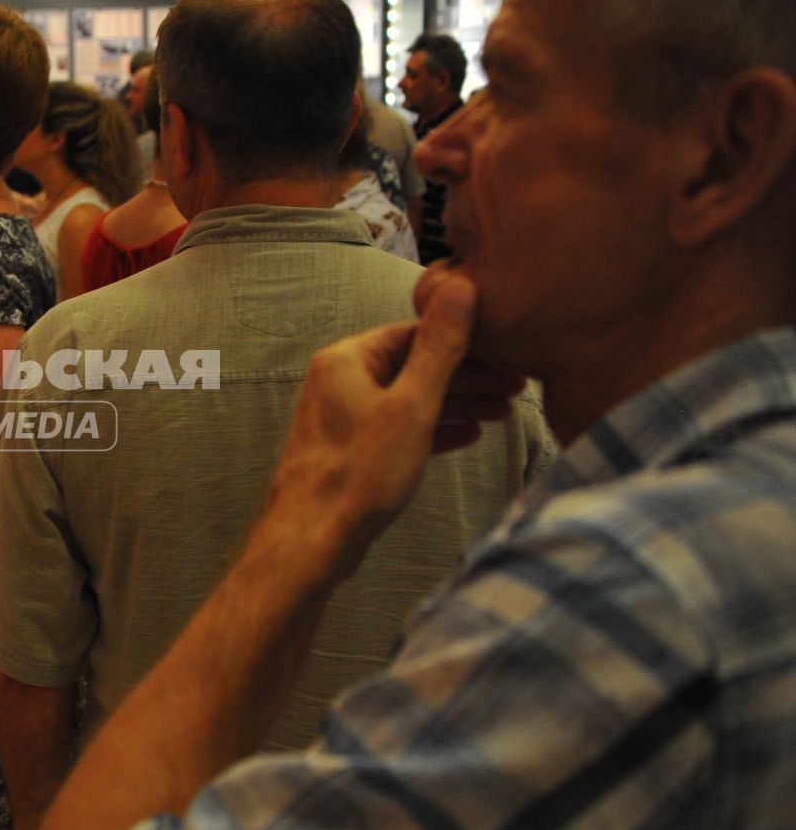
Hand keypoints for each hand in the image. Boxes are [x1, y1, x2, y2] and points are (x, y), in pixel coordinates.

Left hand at [265, 272, 517, 575]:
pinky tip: (468, 435)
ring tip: (504, 414)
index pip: (416, 333)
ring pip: (410, 398)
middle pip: (415, 365)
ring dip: (457, 403)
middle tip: (517, 387)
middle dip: (468, 376)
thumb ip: (440, 347)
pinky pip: (399, 427)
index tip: (509, 357)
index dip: (467, 344)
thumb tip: (461, 287)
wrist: (312, 541)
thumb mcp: (412, 405)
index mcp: (347, 360)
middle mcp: (339, 382)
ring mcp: (343, 417)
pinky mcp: (351, 450)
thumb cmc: (358, 475)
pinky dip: (433, 428)